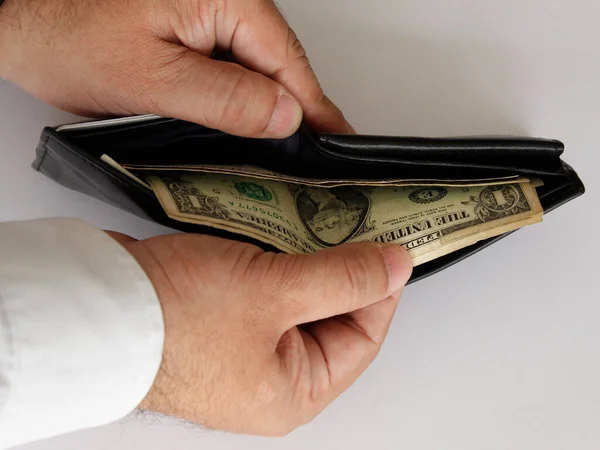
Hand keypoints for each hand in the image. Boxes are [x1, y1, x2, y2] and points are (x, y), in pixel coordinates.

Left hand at [0, 0, 351, 136]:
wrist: (22, 23)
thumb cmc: (68, 35)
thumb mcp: (152, 78)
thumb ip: (224, 98)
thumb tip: (284, 115)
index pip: (287, 60)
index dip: (314, 106)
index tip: (337, 140)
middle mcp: (223, 0)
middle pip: (279, 63)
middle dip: (295, 110)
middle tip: (315, 155)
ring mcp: (207, 15)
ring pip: (256, 68)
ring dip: (268, 108)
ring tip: (284, 151)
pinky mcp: (192, 31)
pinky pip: (232, 68)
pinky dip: (242, 100)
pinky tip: (245, 128)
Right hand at [107, 232, 411, 435]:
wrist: (93, 305)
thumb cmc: (175, 318)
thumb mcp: (274, 293)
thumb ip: (342, 278)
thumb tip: (397, 266)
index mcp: (294, 390)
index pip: (363, 336)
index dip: (381, 287)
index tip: (392, 244)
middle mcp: (271, 374)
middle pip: (331, 315)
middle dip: (344, 267)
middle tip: (358, 222)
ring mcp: (244, 344)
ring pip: (298, 295)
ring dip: (310, 256)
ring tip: (324, 217)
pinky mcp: (221, 316)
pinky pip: (267, 285)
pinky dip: (278, 256)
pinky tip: (284, 226)